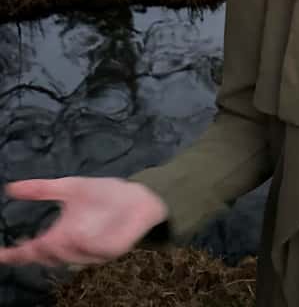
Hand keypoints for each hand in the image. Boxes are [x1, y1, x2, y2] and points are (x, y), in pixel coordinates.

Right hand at [0, 177, 167, 267]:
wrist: (138, 194)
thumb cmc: (104, 194)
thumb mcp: (70, 187)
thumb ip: (41, 189)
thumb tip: (10, 187)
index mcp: (60, 235)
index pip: (33, 249)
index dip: (15, 255)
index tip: (0, 254)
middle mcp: (74, 247)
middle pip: (49, 257)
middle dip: (38, 252)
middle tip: (32, 244)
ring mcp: (93, 251)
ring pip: (69, 257)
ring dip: (59, 248)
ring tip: (54, 236)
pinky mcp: (112, 249)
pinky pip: (96, 252)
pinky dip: (84, 245)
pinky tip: (76, 233)